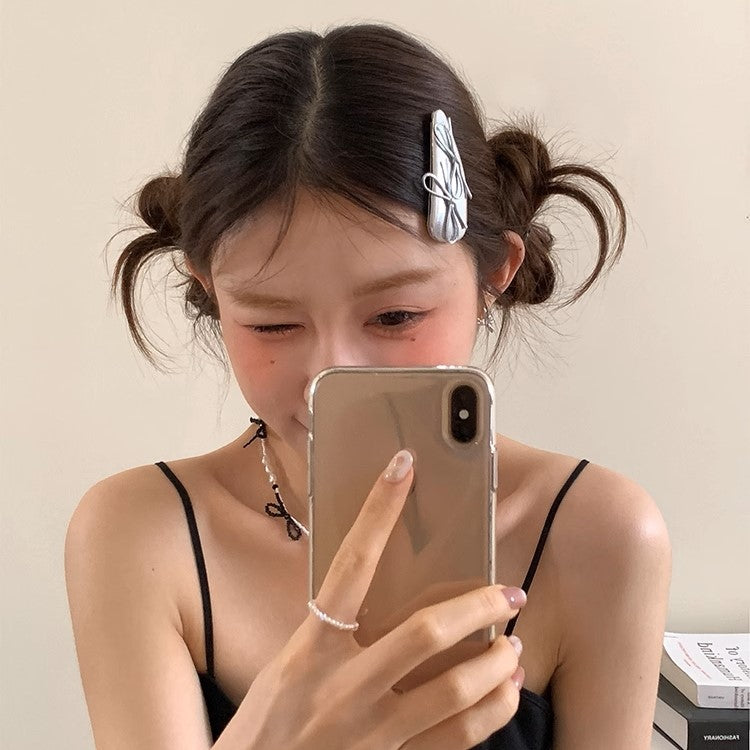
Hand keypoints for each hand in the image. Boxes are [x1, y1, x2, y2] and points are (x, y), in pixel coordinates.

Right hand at [238, 449, 525, 749]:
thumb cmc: (267, 721)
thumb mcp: (290, 664)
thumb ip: (330, 630)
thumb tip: (373, 584)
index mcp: (310, 649)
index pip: (351, 565)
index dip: (378, 511)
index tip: (403, 468)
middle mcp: (343, 686)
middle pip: (424, 632)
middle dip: (476, 605)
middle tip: (509, 591)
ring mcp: (371, 731)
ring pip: (453, 689)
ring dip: (494, 662)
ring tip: (511, 643)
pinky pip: (458, 739)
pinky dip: (492, 711)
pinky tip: (504, 692)